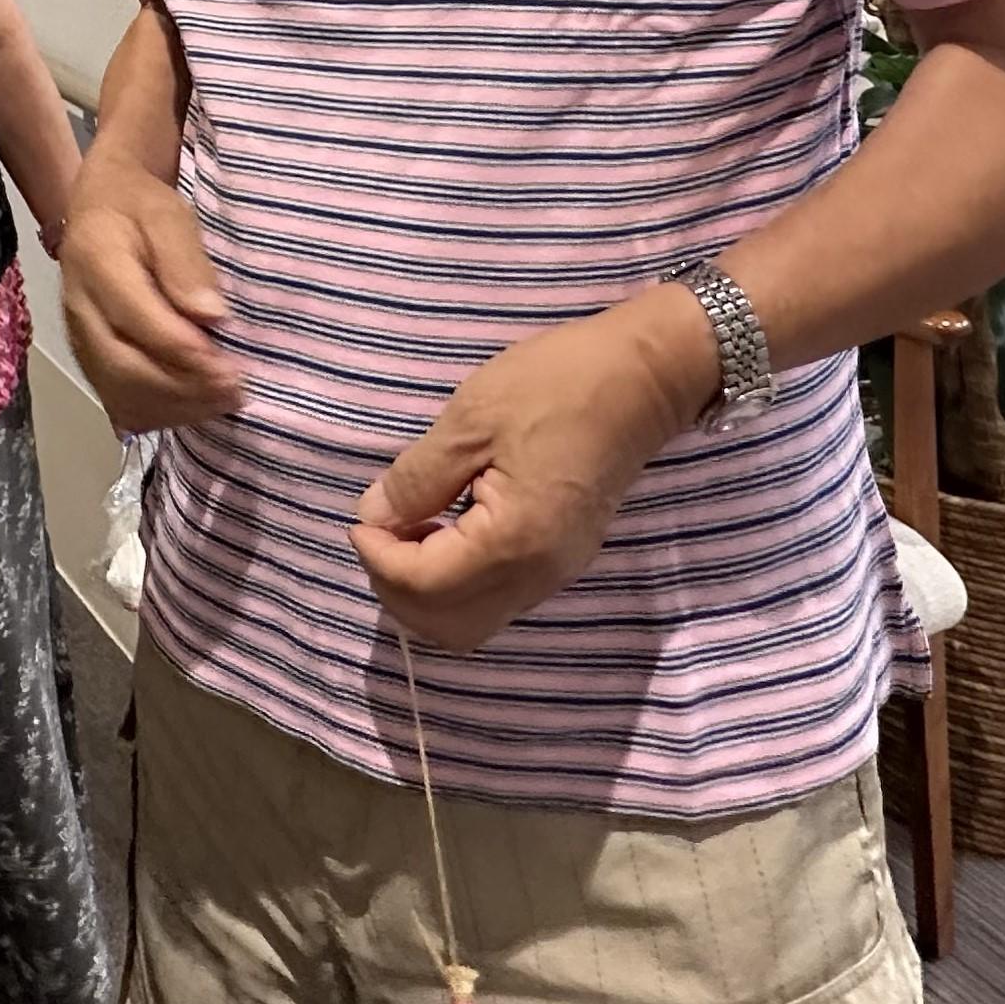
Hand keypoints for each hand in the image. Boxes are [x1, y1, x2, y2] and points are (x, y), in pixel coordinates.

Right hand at [59, 156, 240, 431]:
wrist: (99, 208)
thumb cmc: (139, 208)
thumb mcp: (168, 214)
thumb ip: (185, 261)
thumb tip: (211, 315)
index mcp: (95, 263)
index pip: (139, 321)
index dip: (187, 351)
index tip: (232, 365)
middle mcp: (79, 309)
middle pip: (125, 367)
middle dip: (185, 387)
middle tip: (236, 388)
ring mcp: (79, 339)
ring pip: (120, 392)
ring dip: (176, 406)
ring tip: (224, 400)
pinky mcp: (89, 359)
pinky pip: (118, 401)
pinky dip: (160, 413)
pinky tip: (197, 405)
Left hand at [349, 290, 712, 652]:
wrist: (642, 378)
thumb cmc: (556, 386)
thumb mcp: (471, 419)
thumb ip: (418, 478)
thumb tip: (375, 515)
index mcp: (514, 542)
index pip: (424, 587)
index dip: (378, 558)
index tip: (362, 517)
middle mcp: (537, 576)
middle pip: (447, 625)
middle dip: (396, 586)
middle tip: (379, 530)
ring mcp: (555, 574)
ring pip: (471, 621)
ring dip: (425, 590)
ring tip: (408, 529)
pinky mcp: (562, 561)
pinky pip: (495, 599)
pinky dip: (455, 583)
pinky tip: (442, 531)